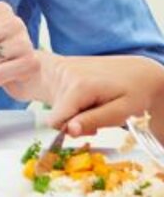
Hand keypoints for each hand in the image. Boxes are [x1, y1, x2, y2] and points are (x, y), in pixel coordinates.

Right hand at [37, 53, 163, 140]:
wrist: (139, 70)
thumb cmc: (135, 91)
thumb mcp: (121, 111)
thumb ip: (93, 120)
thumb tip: (70, 130)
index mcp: (79, 87)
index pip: (56, 120)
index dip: (72, 130)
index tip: (93, 129)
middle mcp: (66, 75)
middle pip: (57, 113)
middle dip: (76, 120)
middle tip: (99, 114)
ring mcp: (63, 69)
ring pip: (58, 104)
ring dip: (75, 110)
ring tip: (97, 103)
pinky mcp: (61, 66)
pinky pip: (57, 91)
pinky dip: (69, 99)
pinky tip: (86, 96)